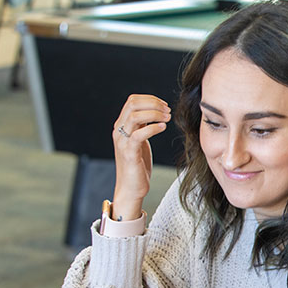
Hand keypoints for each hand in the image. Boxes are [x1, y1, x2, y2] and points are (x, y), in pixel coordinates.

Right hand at [111, 94, 170, 219]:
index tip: (165, 106)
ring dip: (154, 114)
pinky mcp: (129, 153)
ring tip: (168, 118)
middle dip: (153, 104)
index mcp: (121, 126)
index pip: (132, 101)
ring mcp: (123, 142)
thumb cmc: (138, 165)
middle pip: (132, 104)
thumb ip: (142, 126)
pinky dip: (152, 128)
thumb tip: (155, 112)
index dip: (150, 99)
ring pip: (134, 116)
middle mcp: (119, 131)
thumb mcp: (140, 141)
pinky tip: (163, 128)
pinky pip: (139, 135)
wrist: (130, 188)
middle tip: (168, 111)